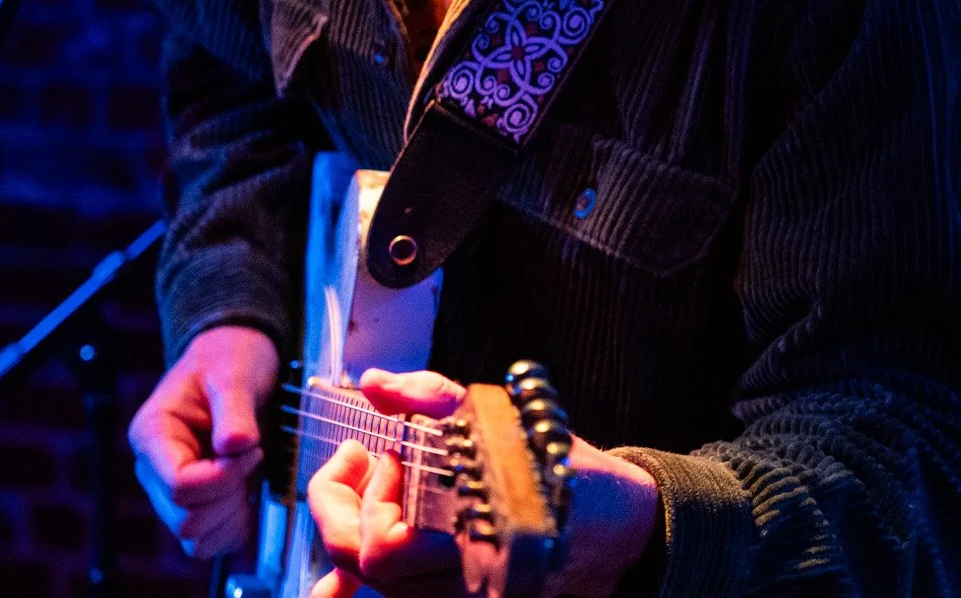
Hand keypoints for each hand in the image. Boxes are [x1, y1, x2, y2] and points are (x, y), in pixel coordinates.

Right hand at [127, 324, 277, 557]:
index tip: (251, 449)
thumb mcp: (234, 374)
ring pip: (194, 537)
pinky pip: (206, 542)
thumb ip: (234, 409)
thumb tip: (236, 445)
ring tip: (247, 475)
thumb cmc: (228, 360)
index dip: (222, 477)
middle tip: (252, 458)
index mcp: (152, 434)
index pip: (179, 485)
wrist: (234, 360)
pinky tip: (247, 495)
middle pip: (185, 518)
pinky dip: (232, 528)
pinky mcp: (192, 503)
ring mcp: (169, 491)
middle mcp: (153, 469)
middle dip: (229, 495)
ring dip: (231, 514)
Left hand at [309, 368, 659, 597]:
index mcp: (468, 547)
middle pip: (359, 567)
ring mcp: (456, 597)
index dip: (368, 497)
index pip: (378, 548)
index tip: (387, 453)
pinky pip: (396, 584)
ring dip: (362, 520)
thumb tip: (373, 384)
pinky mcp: (460, 597)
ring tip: (384, 477)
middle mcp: (455, 586)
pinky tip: (394, 511)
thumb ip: (430, 397)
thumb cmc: (565, 474)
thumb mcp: (503, 421)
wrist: (619, 529)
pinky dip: (381, 544)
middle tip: (358, 460)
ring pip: (373, 577)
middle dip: (341, 506)